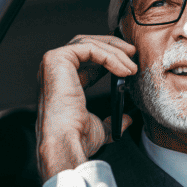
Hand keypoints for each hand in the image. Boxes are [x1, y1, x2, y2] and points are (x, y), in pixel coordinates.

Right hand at [36, 34, 136, 180]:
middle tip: (133, 54)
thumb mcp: (100, 128)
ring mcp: (52, 63)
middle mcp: (54, 70)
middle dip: (113, 47)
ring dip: (115, 52)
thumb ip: (112, 121)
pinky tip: (124, 70)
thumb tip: (127, 120)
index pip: (86, 60)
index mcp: (61, 83)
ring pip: (89, 44)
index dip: (109, 58)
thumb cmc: (77, 138)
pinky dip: (110, 56)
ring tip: (133, 67)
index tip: (129, 64)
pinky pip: (89, 48)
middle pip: (86, 45)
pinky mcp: (56, 58)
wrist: (66, 142)